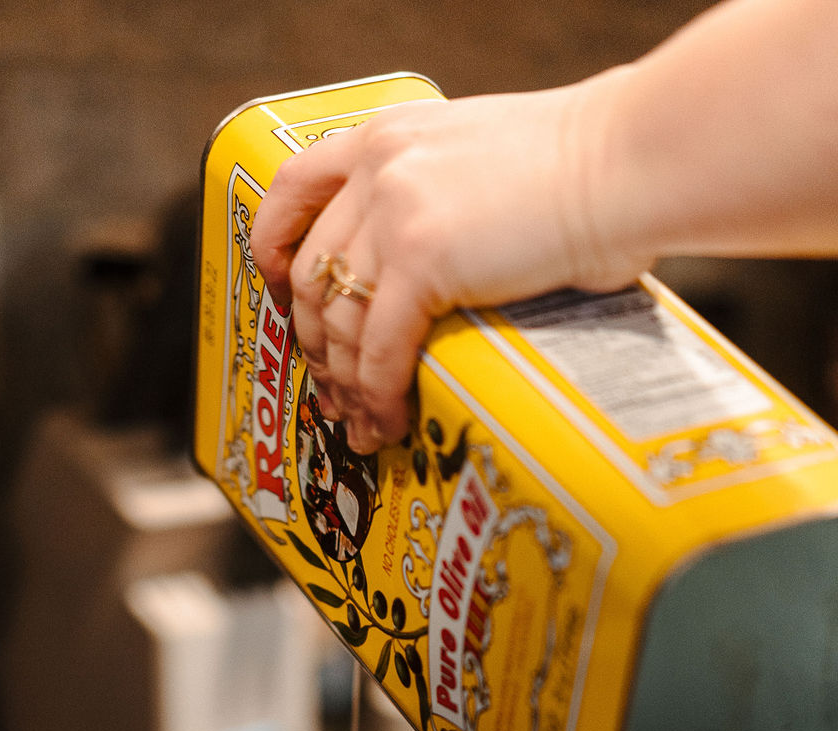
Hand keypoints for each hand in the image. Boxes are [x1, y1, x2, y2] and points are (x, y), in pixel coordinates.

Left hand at [250, 78, 644, 451]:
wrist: (629, 159)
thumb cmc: (590, 165)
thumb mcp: (487, 160)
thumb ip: (443, 202)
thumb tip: (445, 274)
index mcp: (390, 137)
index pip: (295, 187)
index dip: (273, 247)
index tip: (277, 291)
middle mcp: (379, 171)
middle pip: (312, 273)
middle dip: (315, 343)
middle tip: (333, 388)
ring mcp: (395, 217)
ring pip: (338, 321)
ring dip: (345, 384)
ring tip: (364, 421)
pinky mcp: (423, 264)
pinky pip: (378, 351)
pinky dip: (378, 396)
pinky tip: (391, 420)